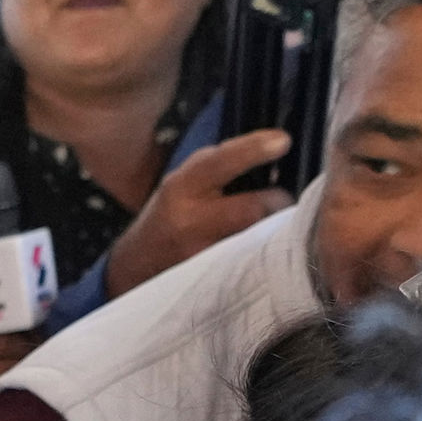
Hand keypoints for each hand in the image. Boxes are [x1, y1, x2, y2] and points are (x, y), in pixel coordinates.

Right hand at [101, 131, 293, 298]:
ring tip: (272, 222)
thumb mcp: (183, 179)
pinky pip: (252, 260)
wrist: (138, 265)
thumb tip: (273, 148)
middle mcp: (189, 222)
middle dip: (276, 201)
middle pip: (251, 209)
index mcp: (181, 188)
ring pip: (257, 238)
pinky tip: (261, 246)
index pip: (220, 163)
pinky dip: (263, 249)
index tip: (283, 141)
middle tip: (281, 198)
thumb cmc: (171, 213)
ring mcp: (202, 256)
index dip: (253, 150)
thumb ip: (220, 164)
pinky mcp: (214, 279)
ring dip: (273, 227)